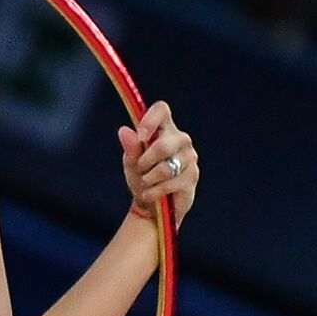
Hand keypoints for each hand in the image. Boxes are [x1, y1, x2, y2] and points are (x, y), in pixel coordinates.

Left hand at [117, 100, 197, 229]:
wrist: (152, 205)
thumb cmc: (141, 177)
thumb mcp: (130, 162)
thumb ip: (130, 147)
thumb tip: (124, 130)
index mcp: (163, 128)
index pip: (162, 110)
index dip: (151, 119)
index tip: (141, 136)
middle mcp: (180, 139)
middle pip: (163, 145)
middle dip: (145, 162)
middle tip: (140, 169)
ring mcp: (189, 157)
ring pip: (165, 167)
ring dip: (149, 179)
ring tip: (146, 183)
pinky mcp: (192, 176)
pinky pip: (170, 183)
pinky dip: (155, 191)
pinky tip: (151, 194)